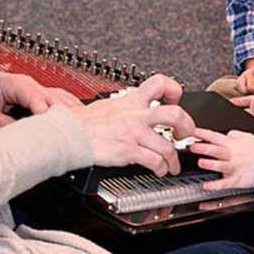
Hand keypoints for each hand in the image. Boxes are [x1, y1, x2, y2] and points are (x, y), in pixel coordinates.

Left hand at [0, 70, 81, 127]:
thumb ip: (3, 123)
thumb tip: (22, 135)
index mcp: (16, 84)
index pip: (36, 97)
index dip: (45, 111)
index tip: (53, 125)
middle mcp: (31, 84)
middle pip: (55, 98)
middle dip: (64, 114)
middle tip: (74, 129)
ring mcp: (39, 88)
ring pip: (62, 98)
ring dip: (72, 111)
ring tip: (82, 126)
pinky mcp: (43, 94)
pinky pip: (62, 98)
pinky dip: (71, 108)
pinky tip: (81, 117)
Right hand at [70, 74, 194, 176]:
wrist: (66, 135)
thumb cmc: (81, 122)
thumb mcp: (107, 105)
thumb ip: (124, 107)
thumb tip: (131, 109)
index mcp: (131, 100)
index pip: (160, 83)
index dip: (174, 90)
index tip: (175, 99)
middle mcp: (136, 115)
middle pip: (175, 114)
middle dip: (187, 126)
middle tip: (186, 135)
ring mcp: (134, 133)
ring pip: (167, 146)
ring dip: (174, 159)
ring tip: (173, 165)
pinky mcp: (129, 151)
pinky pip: (154, 161)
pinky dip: (161, 168)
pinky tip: (159, 170)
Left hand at [190, 128, 253, 190]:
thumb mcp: (248, 136)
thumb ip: (234, 134)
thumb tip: (225, 133)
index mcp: (233, 144)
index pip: (216, 136)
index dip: (204, 134)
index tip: (193, 132)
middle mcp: (233, 155)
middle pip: (216, 150)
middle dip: (204, 148)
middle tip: (193, 147)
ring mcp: (235, 168)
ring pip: (221, 165)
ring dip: (210, 164)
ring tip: (201, 162)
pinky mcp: (237, 180)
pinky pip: (225, 183)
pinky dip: (215, 185)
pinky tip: (207, 185)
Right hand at [232, 71, 253, 132]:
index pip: (242, 101)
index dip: (235, 102)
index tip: (227, 102)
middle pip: (241, 111)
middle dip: (233, 113)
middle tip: (224, 114)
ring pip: (245, 119)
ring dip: (238, 121)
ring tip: (228, 123)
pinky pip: (252, 127)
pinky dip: (246, 128)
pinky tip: (239, 129)